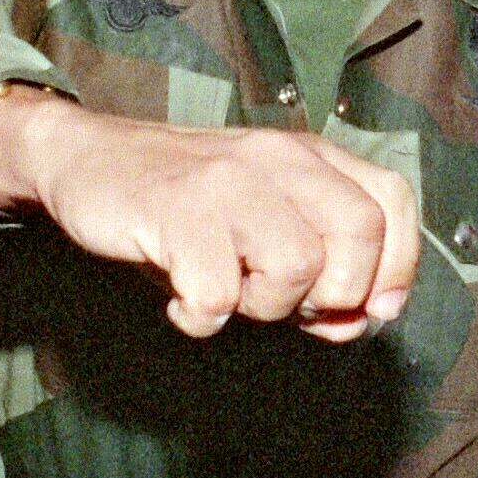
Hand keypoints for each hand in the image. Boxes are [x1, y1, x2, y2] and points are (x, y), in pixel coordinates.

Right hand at [0, 88, 418, 339]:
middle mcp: (274, 157)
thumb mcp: (257, 218)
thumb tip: (354, 322)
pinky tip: (180, 300)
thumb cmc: (177, 202)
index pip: (390, 201)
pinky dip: (201, 317)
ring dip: (264, 305)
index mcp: (303, 155)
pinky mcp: (176, 211)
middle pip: (359, 232)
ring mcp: (226, 180)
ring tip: (224, 291)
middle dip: (334, 292)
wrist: (83, 158)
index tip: (363, 307)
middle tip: (282, 301)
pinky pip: (219, 295)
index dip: (394, 266)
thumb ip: (314, 263)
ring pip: (297, 266)